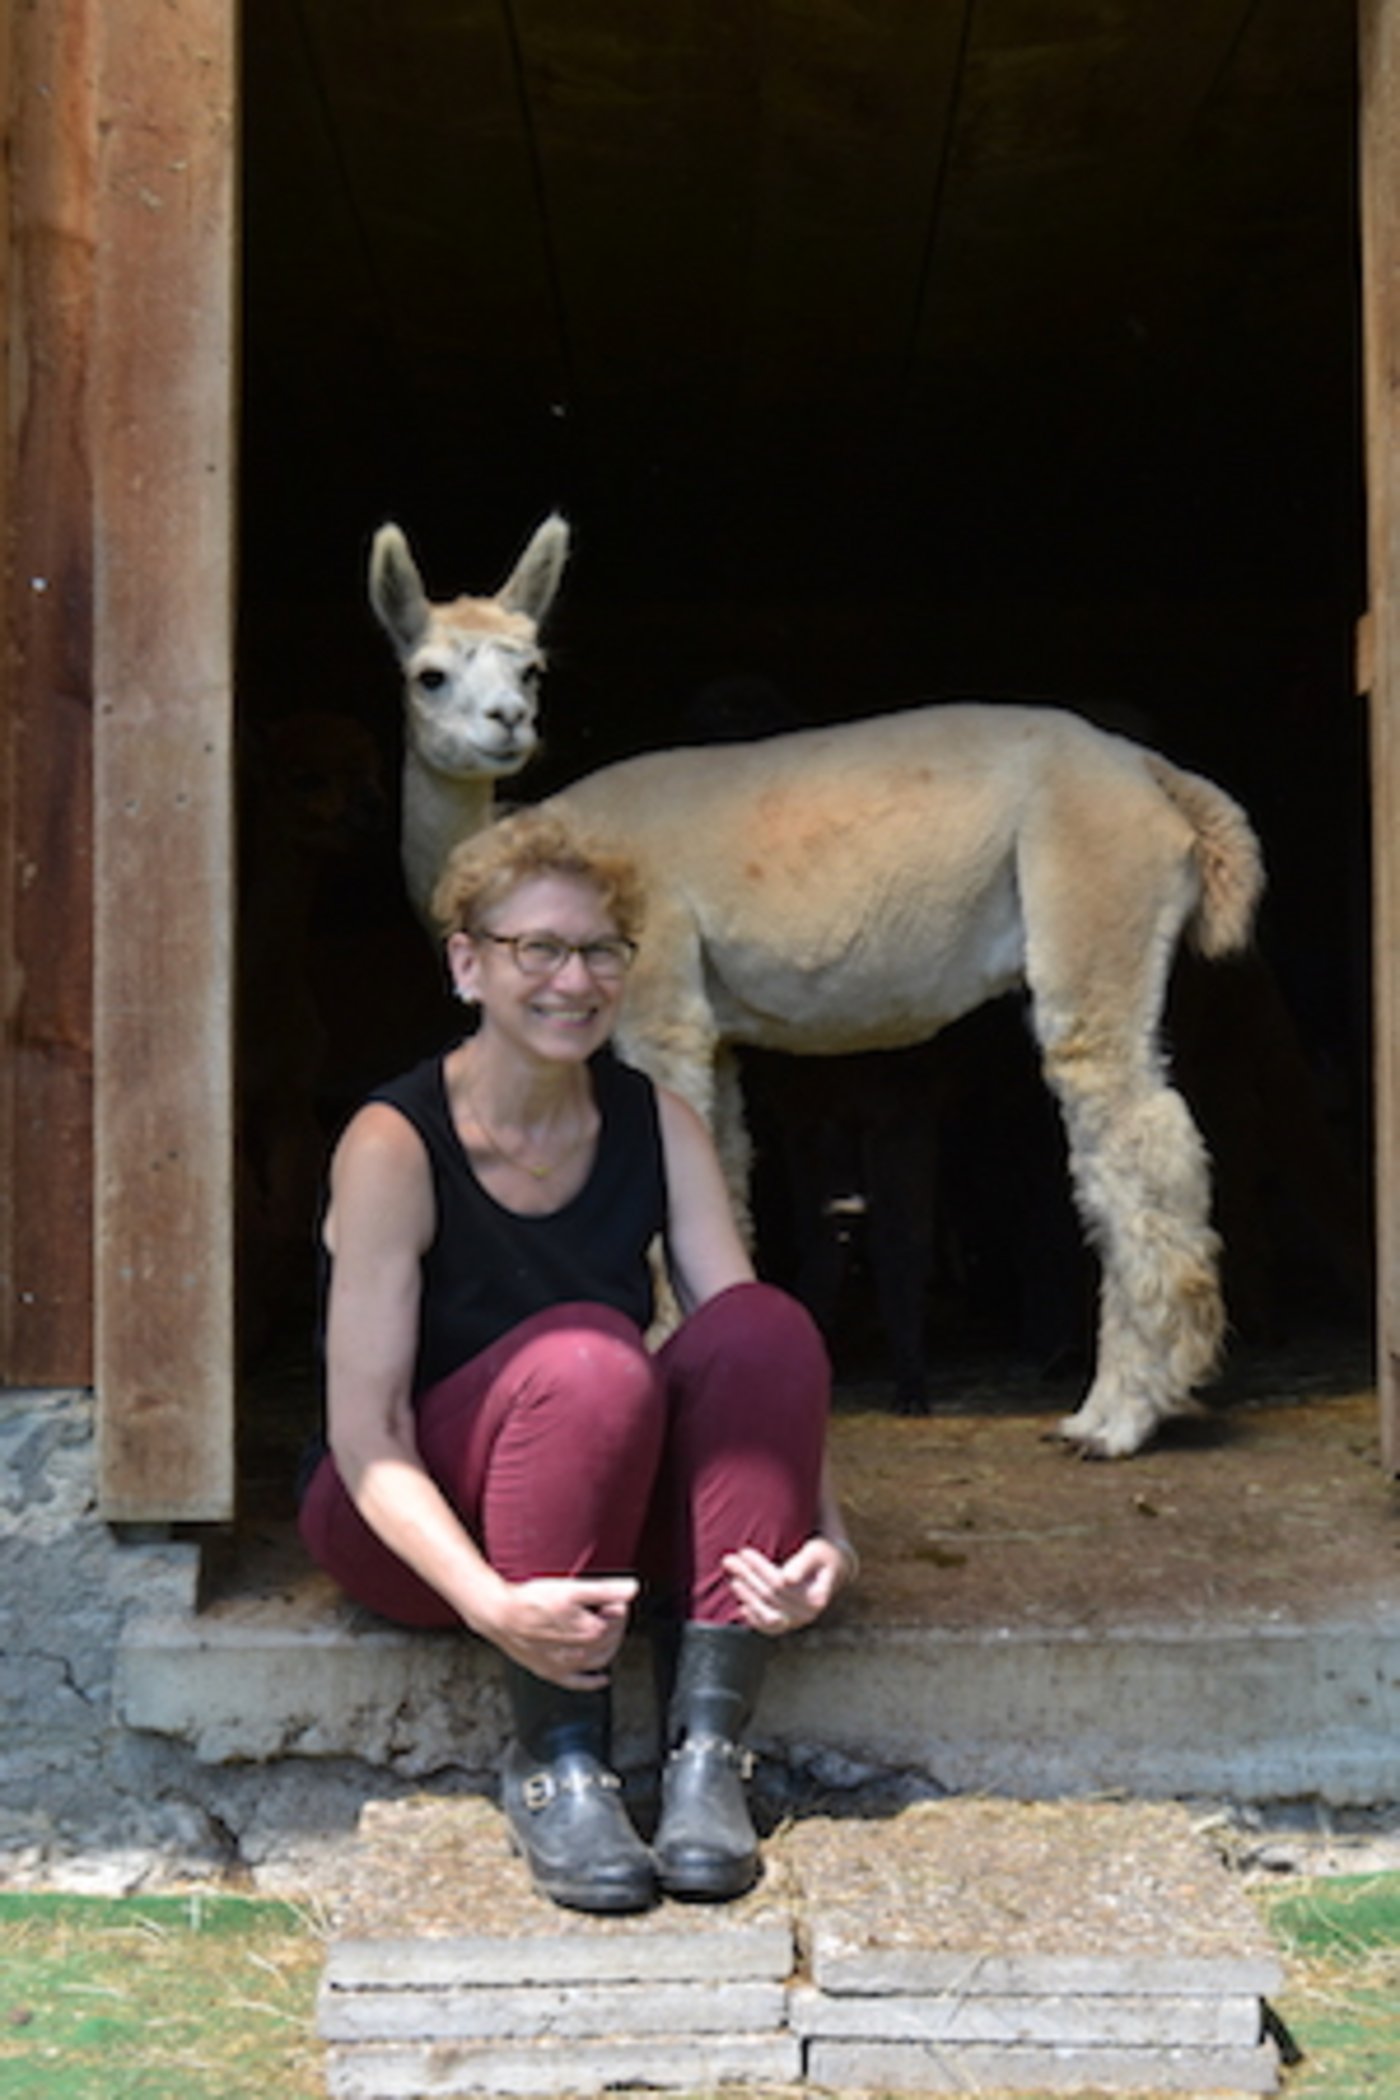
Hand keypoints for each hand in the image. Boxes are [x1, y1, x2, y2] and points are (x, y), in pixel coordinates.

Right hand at [486, 1575, 637, 1688]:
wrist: (500, 1616)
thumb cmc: (532, 1601)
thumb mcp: (572, 1588)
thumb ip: (605, 1589)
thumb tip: (633, 1588)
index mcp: (589, 1631)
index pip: (617, 1621)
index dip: (619, 1606)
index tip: (615, 1596)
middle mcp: (581, 1654)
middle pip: (610, 1640)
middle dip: (616, 1624)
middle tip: (612, 1610)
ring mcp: (566, 1665)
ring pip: (599, 1660)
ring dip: (609, 1647)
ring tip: (607, 1632)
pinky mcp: (551, 1672)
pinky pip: (578, 1682)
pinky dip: (593, 1681)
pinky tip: (601, 1679)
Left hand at [721, 1537, 850, 1636]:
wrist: (833, 1570)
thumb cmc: (822, 1556)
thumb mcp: (816, 1552)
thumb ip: (802, 1564)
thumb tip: (788, 1579)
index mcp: (817, 1594)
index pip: (780, 1582)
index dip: (760, 1568)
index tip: (744, 1552)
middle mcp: (809, 1613)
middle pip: (771, 1595)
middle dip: (748, 1576)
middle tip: (729, 1559)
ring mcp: (799, 1621)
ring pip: (767, 1612)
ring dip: (747, 1596)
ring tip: (733, 1578)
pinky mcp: (790, 1625)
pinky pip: (770, 1628)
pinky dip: (755, 1619)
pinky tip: (743, 1608)